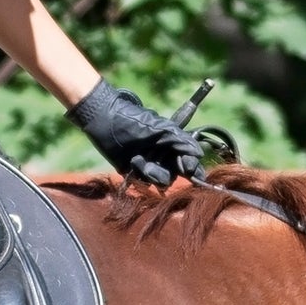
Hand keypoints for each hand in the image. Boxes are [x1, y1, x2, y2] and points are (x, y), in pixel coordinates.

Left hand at [69, 80, 205, 186]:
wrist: (106, 122)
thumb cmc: (135, 121)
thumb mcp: (161, 129)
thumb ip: (182, 141)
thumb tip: (200, 153)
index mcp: (174, 145)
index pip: (190, 162)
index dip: (192, 168)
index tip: (187, 169)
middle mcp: (165, 157)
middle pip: (176, 175)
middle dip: (165, 170)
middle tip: (153, 161)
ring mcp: (150, 165)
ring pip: (161, 181)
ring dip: (151, 172)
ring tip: (138, 159)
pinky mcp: (136, 173)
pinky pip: (145, 183)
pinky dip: (139, 175)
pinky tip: (131, 162)